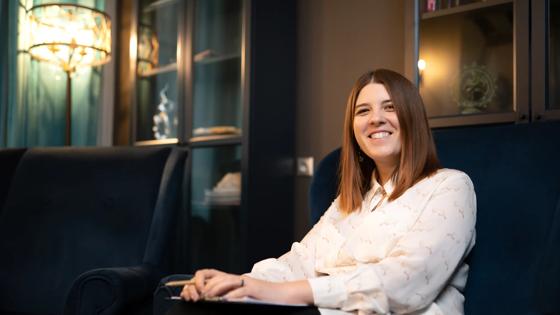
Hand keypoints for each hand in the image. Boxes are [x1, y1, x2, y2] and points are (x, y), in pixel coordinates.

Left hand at [180, 268, 313, 304]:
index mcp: (231, 278)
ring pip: (226, 282)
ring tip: (208, 298)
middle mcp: (236, 277)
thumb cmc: (260, 297)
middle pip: (216, 277)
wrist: (279, 295)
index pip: (210, 273)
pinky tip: (225, 301)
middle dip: (204, 287)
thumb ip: (226, 294)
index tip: (194, 292)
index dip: (199, 279)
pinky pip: (240, 290)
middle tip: (199, 297)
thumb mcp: (239, 294)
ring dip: (215, 290)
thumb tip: (210, 299)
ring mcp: (245, 282)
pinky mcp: (253, 288)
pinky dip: (232, 295)